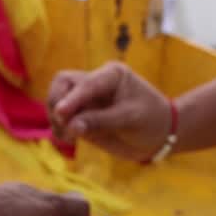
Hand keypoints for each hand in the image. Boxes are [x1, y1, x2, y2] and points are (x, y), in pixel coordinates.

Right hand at [47, 61, 172, 159]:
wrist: (159, 135)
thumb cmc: (152, 120)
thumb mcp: (130, 119)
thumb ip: (100, 121)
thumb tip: (71, 126)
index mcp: (110, 75)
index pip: (85, 84)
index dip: (71, 99)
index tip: (61, 114)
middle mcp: (94, 83)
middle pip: (62, 84)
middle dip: (58, 104)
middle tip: (65, 126)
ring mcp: (86, 100)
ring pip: (57, 100)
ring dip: (56, 119)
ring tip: (69, 138)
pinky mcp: (81, 116)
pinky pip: (61, 119)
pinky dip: (58, 129)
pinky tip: (68, 140)